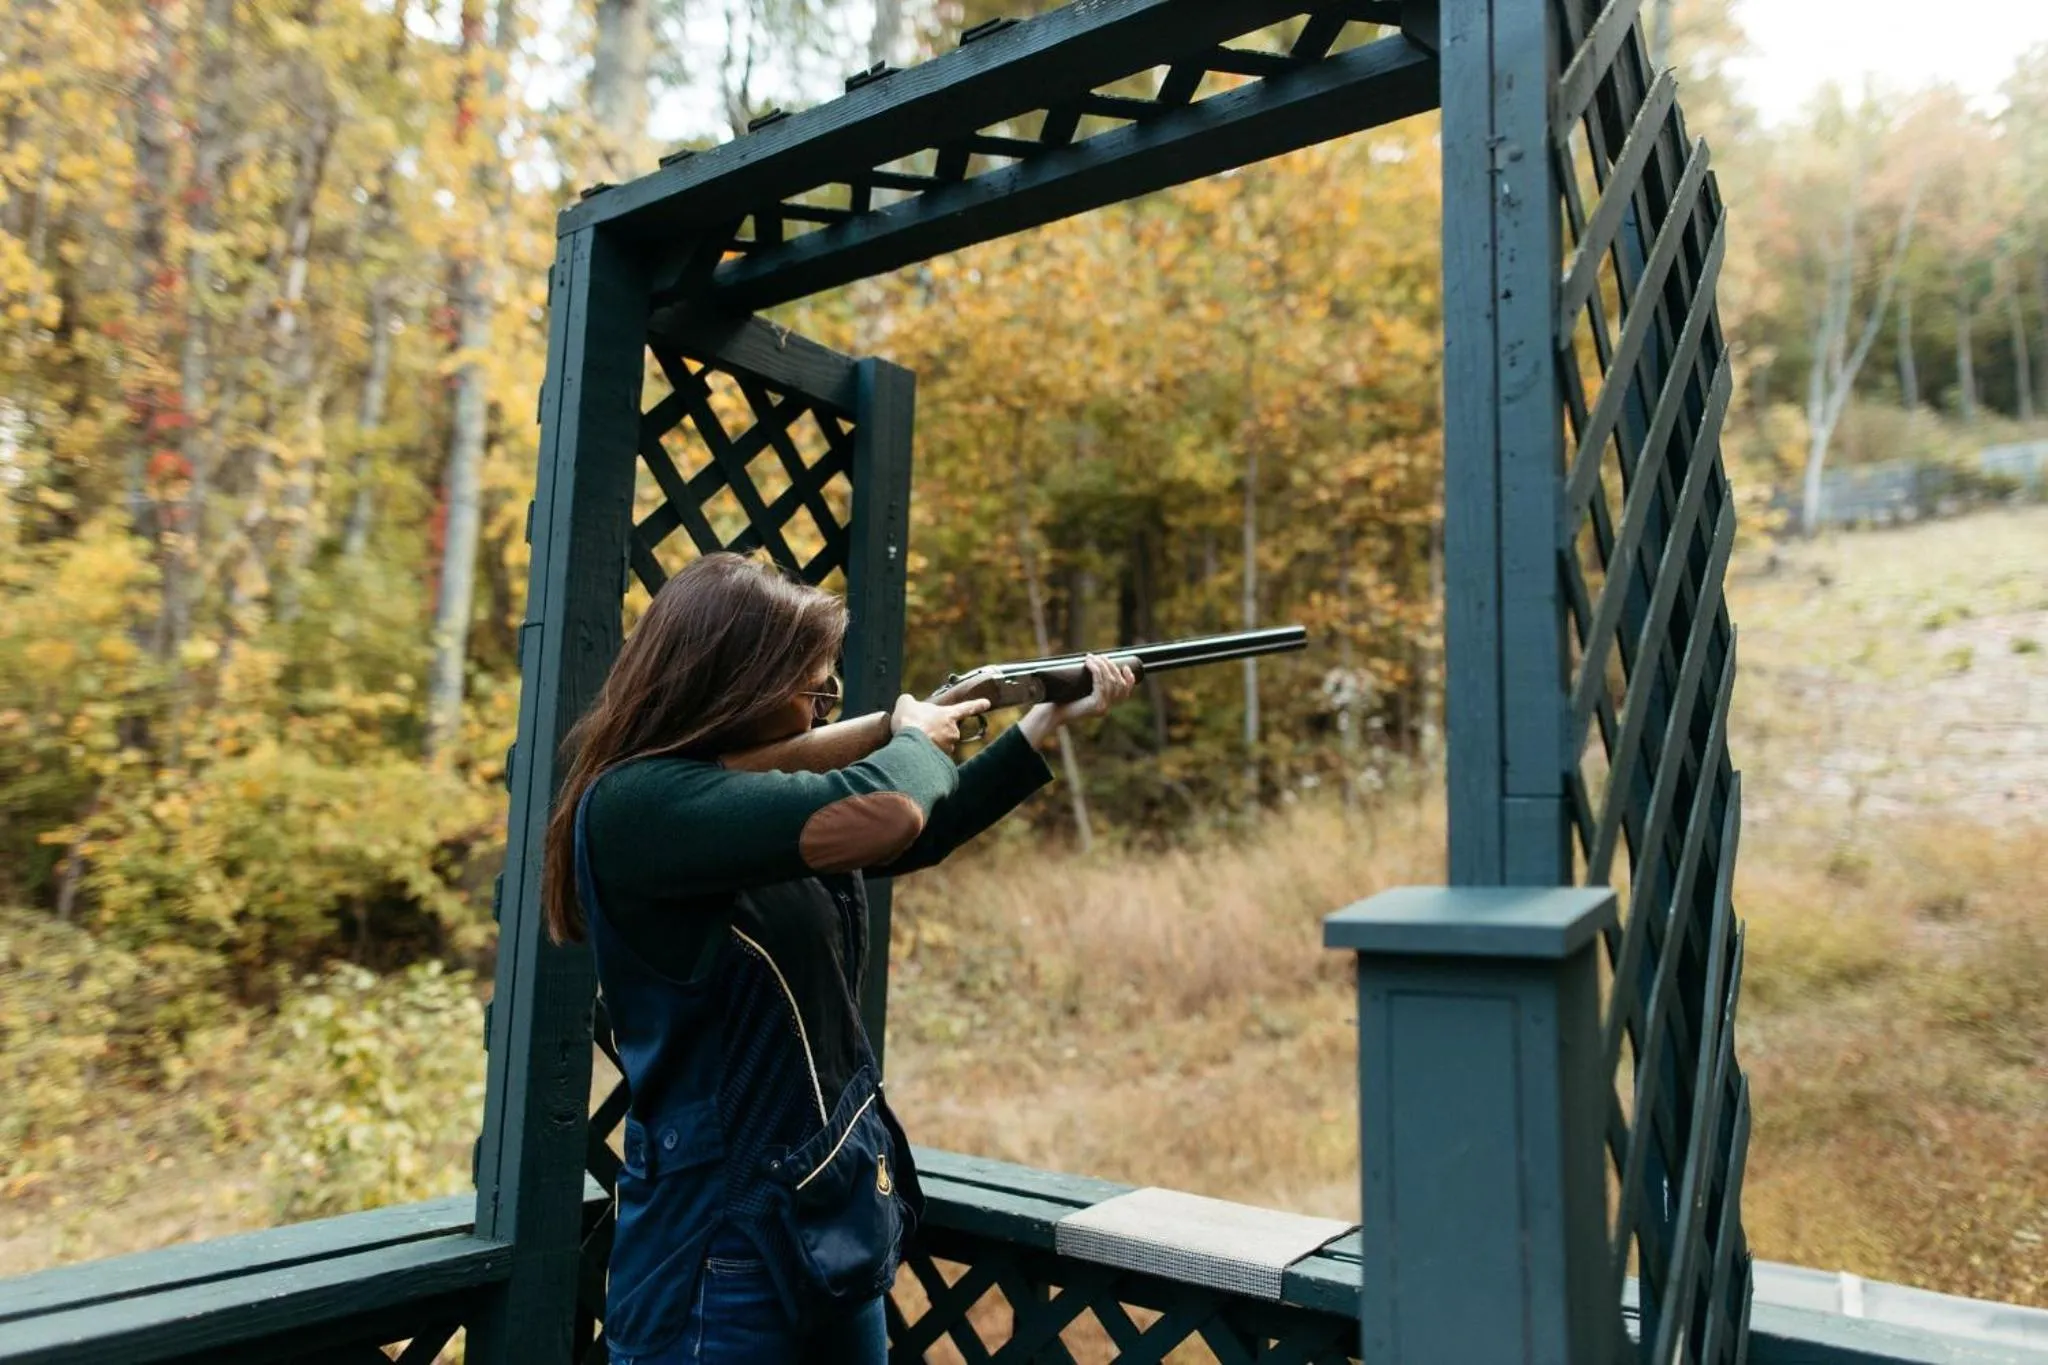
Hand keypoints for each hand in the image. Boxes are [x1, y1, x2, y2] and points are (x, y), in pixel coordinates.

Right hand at [890, 692, 990, 755]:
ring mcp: (948, 748)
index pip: (966, 708)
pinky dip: (927, 756)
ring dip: (932, 744)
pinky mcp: (941, 762)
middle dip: (938, 730)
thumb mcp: (906, 704)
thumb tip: (908, 703)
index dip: (977, 705)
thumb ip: (910, 701)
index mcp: (949, 715)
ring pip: (942, 745)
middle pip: (949, 730)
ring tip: (916, 741)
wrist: (908, 746)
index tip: (986, 703)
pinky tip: (915, 753)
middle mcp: (953, 732)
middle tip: (922, 729)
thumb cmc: (910, 722)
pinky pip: (936, 758)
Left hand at [1018, 654, 1136, 748]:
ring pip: (1111, 682)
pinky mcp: (1095, 706)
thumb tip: (1091, 660)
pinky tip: (1090, 663)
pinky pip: (1101, 685)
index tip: (1125, 667)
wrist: (1051, 713)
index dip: (1129, 679)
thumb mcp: (1077, 689)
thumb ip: (1086, 681)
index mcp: (1104, 704)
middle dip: (1111, 666)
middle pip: (1119, 684)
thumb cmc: (1061, 699)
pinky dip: (1096, 671)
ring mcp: (1102, 708)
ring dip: (1103, 666)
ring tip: (1092, 657)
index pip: (1125, 692)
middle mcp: (1106, 708)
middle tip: (1099, 656)